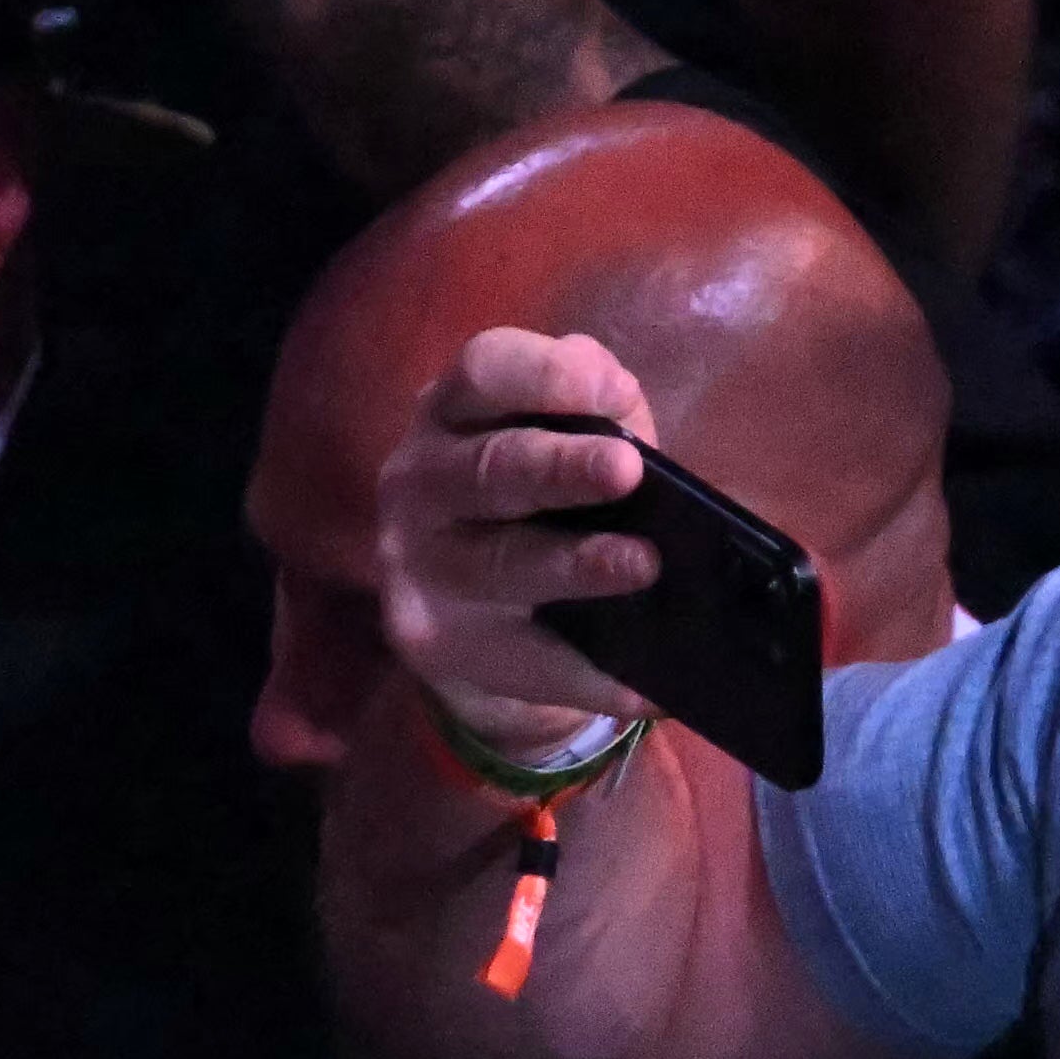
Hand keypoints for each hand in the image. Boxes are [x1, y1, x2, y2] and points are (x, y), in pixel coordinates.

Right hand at [370, 325, 684, 761]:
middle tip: (628, 471)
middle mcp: (417, 481)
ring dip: (575, 566)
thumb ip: (594, 412)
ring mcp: (417, 566)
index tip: (610, 388)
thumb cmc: (529, 496)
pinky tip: (642, 686)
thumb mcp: (554, 435)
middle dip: (562, 468)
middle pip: (491, 469)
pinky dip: (587, 675)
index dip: (543, 373)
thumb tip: (628, 421)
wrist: (461, 606)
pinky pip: (519, 659)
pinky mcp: (431, 641)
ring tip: (641, 567)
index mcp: (452, 411)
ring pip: (499, 564)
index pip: (483, 372)